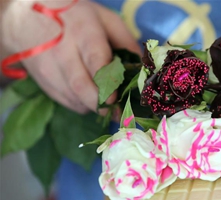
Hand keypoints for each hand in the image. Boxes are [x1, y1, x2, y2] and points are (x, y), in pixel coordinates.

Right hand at [2, 0, 140, 113]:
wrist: (25, 17)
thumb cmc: (75, 17)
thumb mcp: (105, 20)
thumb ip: (126, 42)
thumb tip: (143, 70)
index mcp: (83, 32)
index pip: (95, 59)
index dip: (107, 81)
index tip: (116, 98)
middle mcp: (62, 52)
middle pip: (81, 86)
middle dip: (102, 103)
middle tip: (117, 110)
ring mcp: (49, 70)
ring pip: (74, 99)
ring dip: (95, 106)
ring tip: (107, 103)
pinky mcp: (43, 83)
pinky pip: (67, 102)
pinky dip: (82, 105)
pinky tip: (90, 96)